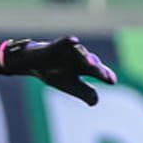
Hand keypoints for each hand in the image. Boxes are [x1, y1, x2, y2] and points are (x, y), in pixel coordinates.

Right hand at [0, 36, 116, 105]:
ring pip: (79, 52)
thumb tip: (95, 102)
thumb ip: (84, 92)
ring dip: (85, 56)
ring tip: (90, 62)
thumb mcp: (69, 86)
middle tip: (104, 75)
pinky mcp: (54, 46)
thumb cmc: (53, 73)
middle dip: (97, 68)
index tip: (111, 81)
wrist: (31, 63)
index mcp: (84, 68)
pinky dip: (68, 41)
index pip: (97, 71)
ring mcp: (67, 51)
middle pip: (91, 62)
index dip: (105, 75)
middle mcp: (78, 57)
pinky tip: (73, 40)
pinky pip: (62, 42)